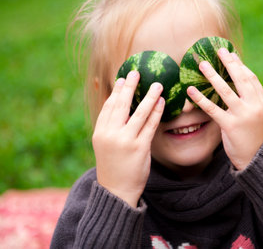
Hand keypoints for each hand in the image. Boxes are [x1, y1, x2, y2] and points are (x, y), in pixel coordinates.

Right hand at [92, 71, 164, 206]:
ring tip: (157, 84)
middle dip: (130, 87)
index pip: (108, 107)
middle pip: (122, 105)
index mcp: (100, 132)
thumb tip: (118, 107)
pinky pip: (150, 126)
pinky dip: (157, 112)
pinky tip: (162, 103)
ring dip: (149, 97)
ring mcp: (125, 141)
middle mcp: (111, 134)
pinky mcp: (140, 148)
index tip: (122, 79)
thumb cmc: (112, 165)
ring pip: (139, 113)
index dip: (116, 92)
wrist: (116, 191)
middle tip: (137, 72)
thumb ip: (110, 126)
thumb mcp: (104, 145)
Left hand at [187, 48, 262, 169]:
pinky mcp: (230, 126)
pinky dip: (201, 99)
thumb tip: (240, 87)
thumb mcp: (259, 117)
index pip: (251, 79)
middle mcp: (254, 106)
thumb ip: (251, 102)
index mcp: (262, 103)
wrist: (258, 160)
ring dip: (212, 76)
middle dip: (229, 63)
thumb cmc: (255, 137)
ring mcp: (242, 115)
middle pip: (240, 79)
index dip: (241, 65)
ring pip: (225, 90)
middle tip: (219, 50)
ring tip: (202, 65)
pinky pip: (213, 109)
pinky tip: (191, 90)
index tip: (232, 54)